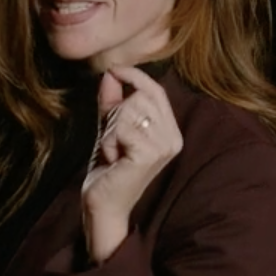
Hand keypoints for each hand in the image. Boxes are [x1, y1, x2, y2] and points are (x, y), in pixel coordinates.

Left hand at [82, 66, 182, 262]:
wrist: (102, 205)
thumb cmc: (108, 169)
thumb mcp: (110, 128)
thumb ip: (112, 102)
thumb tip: (110, 73)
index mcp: (170, 132)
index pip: (156, 91)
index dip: (134, 76)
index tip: (113, 70)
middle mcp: (173, 139)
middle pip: (141, 97)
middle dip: (116, 112)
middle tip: (111, 139)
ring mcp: (163, 147)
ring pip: (130, 109)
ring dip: (111, 129)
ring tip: (113, 150)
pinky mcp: (149, 155)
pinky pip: (121, 127)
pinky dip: (108, 140)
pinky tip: (112, 158)